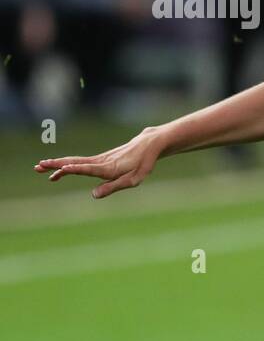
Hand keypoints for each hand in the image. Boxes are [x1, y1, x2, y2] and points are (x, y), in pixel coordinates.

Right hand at [34, 127, 165, 198]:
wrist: (147, 145)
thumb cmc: (142, 164)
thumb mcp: (133, 180)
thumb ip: (113, 187)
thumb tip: (93, 195)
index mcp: (110, 168)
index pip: (90, 168)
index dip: (77, 169)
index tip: (63, 169)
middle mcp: (101, 162)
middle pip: (75, 162)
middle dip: (56, 165)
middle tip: (38, 166)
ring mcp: (99, 159)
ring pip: (74, 161)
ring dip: (57, 164)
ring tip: (39, 167)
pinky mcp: (100, 159)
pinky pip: (80, 162)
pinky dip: (66, 164)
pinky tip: (59, 170)